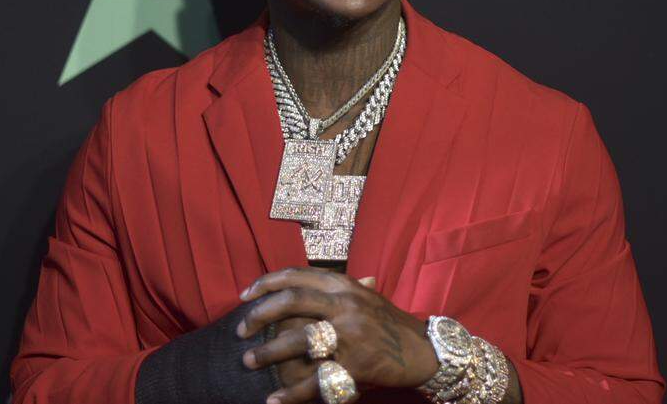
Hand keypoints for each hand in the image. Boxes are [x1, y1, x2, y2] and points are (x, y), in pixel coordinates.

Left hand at [237, 269, 439, 402]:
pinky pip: (318, 380)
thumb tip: (297, 281)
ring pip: (299, 340)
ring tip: (249, 362)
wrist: (426, 350)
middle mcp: (347, 304)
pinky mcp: (357, 364)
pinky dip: (293, 394)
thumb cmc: (389, 323)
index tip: (245, 296)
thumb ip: (334, 289)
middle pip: (292, 301)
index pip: (297, 275)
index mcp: (345, 285)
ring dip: (268, 353)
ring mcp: (352, 333)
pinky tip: (274, 401)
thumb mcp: (365, 297)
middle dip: (259, 316)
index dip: (266, 283)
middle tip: (241, 330)